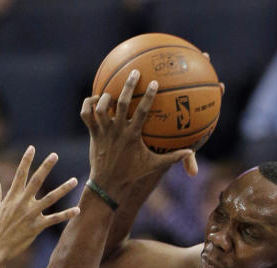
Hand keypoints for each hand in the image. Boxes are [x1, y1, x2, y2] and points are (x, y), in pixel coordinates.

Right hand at [0, 146, 79, 260]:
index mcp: (12, 196)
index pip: (20, 174)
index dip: (26, 160)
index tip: (32, 148)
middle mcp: (22, 202)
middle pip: (37, 180)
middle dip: (46, 167)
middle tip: (55, 155)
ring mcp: (31, 214)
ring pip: (50, 198)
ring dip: (64, 189)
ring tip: (75, 180)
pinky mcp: (37, 226)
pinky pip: (55, 219)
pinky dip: (66, 215)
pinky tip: (78, 210)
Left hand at [81, 71, 198, 197]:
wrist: (108, 185)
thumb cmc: (132, 174)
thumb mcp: (153, 165)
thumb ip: (172, 158)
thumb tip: (191, 153)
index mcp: (133, 135)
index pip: (142, 111)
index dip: (148, 96)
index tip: (154, 82)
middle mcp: (117, 131)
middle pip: (121, 103)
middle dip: (128, 85)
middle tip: (134, 71)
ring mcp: (103, 131)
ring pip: (100, 107)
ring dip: (105, 96)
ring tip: (111, 89)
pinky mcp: (92, 133)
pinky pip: (85, 114)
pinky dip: (88, 104)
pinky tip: (95, 98)